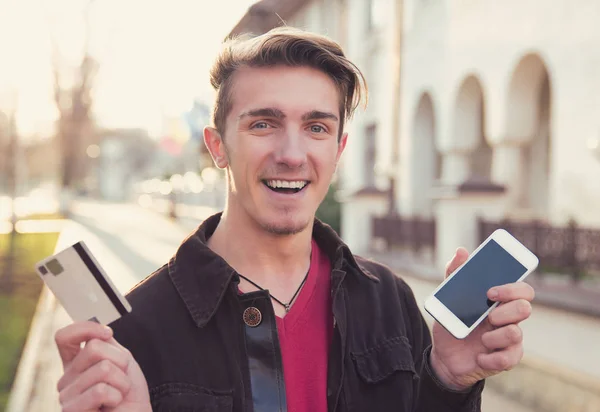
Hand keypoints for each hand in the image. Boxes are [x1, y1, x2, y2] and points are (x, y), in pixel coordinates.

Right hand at [55, 321, 150, 411]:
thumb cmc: (129, 393)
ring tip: (117, 395)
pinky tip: (112, 405)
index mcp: (74, 365)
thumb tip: (97, 327)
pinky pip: (101, 390)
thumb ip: (106, 344)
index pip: (64, 337)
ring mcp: (66, 397)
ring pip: (103, 368)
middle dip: (120, 361)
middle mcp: (66, 380)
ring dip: (122, 382)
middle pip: (93, 348)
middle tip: (120, 380)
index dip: (85, 328)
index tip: (108, 333)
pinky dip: (116, 396)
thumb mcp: (121, 360)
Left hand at [430, 247, 534, 389]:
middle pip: (525, 308)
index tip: (490, 292)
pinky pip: (509, 358)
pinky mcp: (506, 359)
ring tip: (480, 339)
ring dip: (494, 337)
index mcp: (500, 301)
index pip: (522, 289)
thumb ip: (454, 274)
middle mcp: (509, 318)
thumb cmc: (453, 324)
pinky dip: (491, 358)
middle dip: (505, 311)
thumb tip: (462, 251)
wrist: (445, 356)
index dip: (512, 288)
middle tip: (488, 316)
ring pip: (516, 333)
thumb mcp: (448, 300)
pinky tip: (479, 357)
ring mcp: (509, 339)